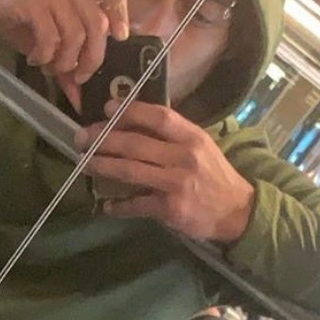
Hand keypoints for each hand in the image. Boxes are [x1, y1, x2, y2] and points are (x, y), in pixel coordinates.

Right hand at [0, 0, 129, 83]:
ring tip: (48, 66)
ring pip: (75, 34)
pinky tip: (34, 58)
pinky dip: (45, 55)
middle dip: (91, 58)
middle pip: (98, 24)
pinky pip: (51, 37)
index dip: (122, 11)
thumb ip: (66, 62)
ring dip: (64, 60)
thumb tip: (81, 98)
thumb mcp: (46, 39)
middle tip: (76, 75)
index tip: (119, 37)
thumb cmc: (15, 16)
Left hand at [75, 99, 254, 245]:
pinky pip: (137, 205)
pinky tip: (107, 206)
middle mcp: (184, 157)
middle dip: (103, 139)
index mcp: (192, 137)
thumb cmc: (214, 175)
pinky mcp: (171, 209)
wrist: (237, 211)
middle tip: (82, 139)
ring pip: (130, 171)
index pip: (158, 117)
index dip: (130, 111)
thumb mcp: (200, 147)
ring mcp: (176, 183)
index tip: (106, 108)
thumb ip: (174, 135)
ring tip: (85, 164)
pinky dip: (119, 206)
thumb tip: (135, 121)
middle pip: (135, 143)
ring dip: (103, 166)